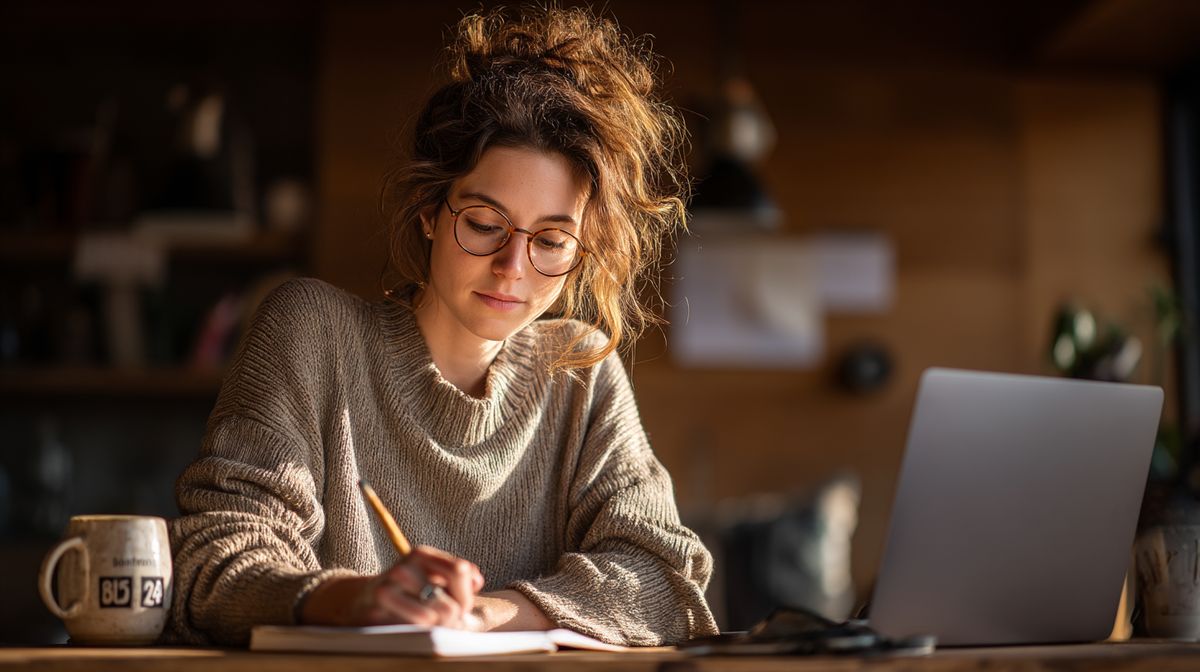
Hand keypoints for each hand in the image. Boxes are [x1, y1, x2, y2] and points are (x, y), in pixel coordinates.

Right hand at [301, 545, 484, 628]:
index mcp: (421, 554)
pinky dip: (423, 630)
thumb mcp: (429, 581)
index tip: (461, 606)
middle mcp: (406, 564)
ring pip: (438, 613)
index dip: (466, 595)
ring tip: (432, 626)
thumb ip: (459, 579)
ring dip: (440, 626)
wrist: (357, 604)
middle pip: (454, 598)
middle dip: (455, 614)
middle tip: (446, 622)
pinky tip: (416, 629)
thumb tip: (477, 580)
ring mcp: (391, 583)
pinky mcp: (378, 603)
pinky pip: (417, 623)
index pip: (461, 571)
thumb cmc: (403, 595)